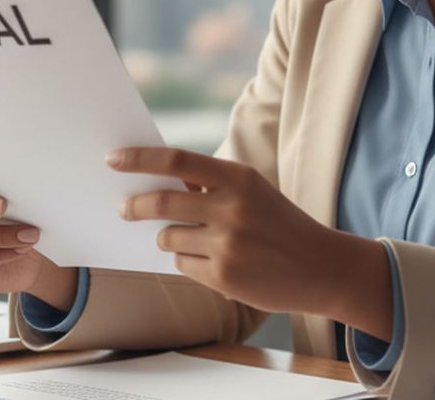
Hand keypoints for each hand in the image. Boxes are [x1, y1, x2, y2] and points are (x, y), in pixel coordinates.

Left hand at [107, 146, 382, 324]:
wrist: (321, 267)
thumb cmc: (279, 224)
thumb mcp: (253, 192)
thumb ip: (211, 185)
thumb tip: (157, 182)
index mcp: (239, 179)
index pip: (177, 162)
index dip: (140, 159)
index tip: (113, 158)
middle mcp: (232, 209)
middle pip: (161, 203)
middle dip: (135, 206)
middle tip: (124, 208)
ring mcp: (227, 245)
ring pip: (168, 238)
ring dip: (169, 238)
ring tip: (193, 239)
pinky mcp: (224, 277)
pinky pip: (182, 265)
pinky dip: (188, 262)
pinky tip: (214, 262)